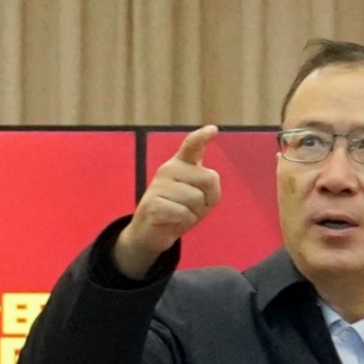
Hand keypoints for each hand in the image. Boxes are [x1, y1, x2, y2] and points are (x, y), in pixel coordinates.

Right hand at [115, 124, 223, 278]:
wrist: (150, 233)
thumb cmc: (178, 211)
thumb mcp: (198, 196)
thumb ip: (207, 184)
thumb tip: (210, 178)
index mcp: (180, 165)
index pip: (191, 146)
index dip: (202, 137)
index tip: (213, 130)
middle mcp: (168, 169)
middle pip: (209, 179)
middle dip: (208, 200)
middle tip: (192, 208)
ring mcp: (159, 185)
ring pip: (197, 199)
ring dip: (195, 214)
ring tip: (180, 215)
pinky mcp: (152, 203)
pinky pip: (184, 213)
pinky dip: (184, 223)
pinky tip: (172, 221)